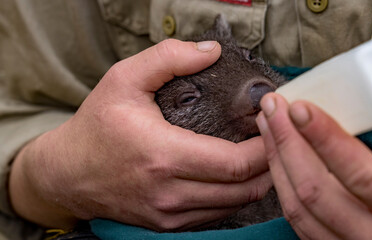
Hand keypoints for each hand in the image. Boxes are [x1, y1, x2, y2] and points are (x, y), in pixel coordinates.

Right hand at [9, 39, 271, 230]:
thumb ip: (168, 59)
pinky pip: (217, 214)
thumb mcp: (124, 79)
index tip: (274, 124)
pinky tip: (239, 175)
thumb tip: (211, 52)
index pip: (236, 163)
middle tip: (278, 137)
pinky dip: (236, 195)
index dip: (266, 146)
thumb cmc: (97, 126)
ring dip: (258, 181)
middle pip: (245, 188)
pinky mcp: (167, 224)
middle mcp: (170, 193)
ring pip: (235, 205)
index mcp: (163, 156)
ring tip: (264, 154)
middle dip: (271, 163)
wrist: (68, 174)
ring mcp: (170, 214)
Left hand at [256, 93, 371, 238]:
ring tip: (269, 125)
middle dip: (286, 143)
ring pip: (298, 208)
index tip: (299, 106)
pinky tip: (279, 155)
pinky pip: (298, 219)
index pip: (358, 172)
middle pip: (315, 191)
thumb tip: (365, 89)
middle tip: (273, 107)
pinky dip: (283, 184)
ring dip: (277, 161)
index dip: (323, 137)